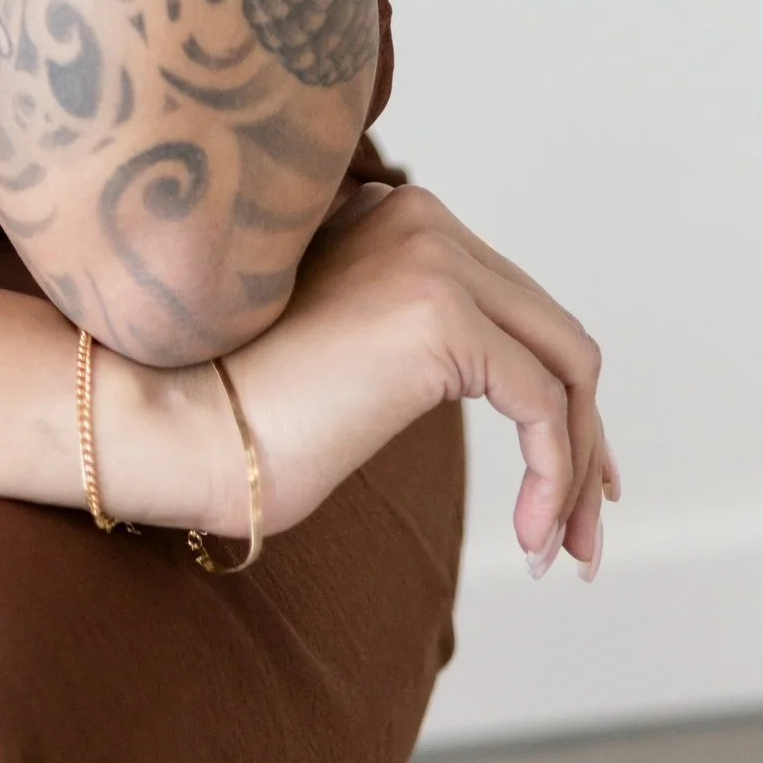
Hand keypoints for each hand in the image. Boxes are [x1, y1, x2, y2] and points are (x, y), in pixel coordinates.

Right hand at [148, 182, 618, 574]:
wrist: (180, 415)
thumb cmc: (239, 401)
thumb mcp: (350, 347)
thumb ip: (413, 331)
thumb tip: (505, 386)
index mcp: (393, 211)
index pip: (513, 301)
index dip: (553, 394)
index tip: (568, 479)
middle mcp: (420, 214)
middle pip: (552, 331)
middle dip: (582, 437)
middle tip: (579, 535)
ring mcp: (433, 256)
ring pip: (565, 366)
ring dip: (576, 466)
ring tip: (562, 552)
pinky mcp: (441, 314)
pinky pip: (543, 405)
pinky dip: (555, 476)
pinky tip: (531, 539)